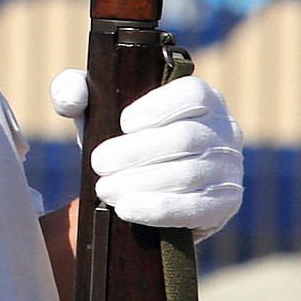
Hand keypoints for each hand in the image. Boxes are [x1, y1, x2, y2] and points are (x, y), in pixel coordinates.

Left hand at [50, 70, 242, 238]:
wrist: (140, 195)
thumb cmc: (122, 143)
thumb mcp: (96, 113)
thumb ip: (75, 92)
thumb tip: (70, 96)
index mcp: (203, 100)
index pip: (192, 95)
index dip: (159, 108)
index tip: (123, 123)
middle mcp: (225, 130)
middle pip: (185, 138)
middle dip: (136, 153)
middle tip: (100, 164)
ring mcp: (230, 169)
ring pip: (188, 173)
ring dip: (141, 183)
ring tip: (105, 190)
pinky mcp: (224, 205)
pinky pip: (195, 207)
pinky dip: (158, 209)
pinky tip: (127, 209)